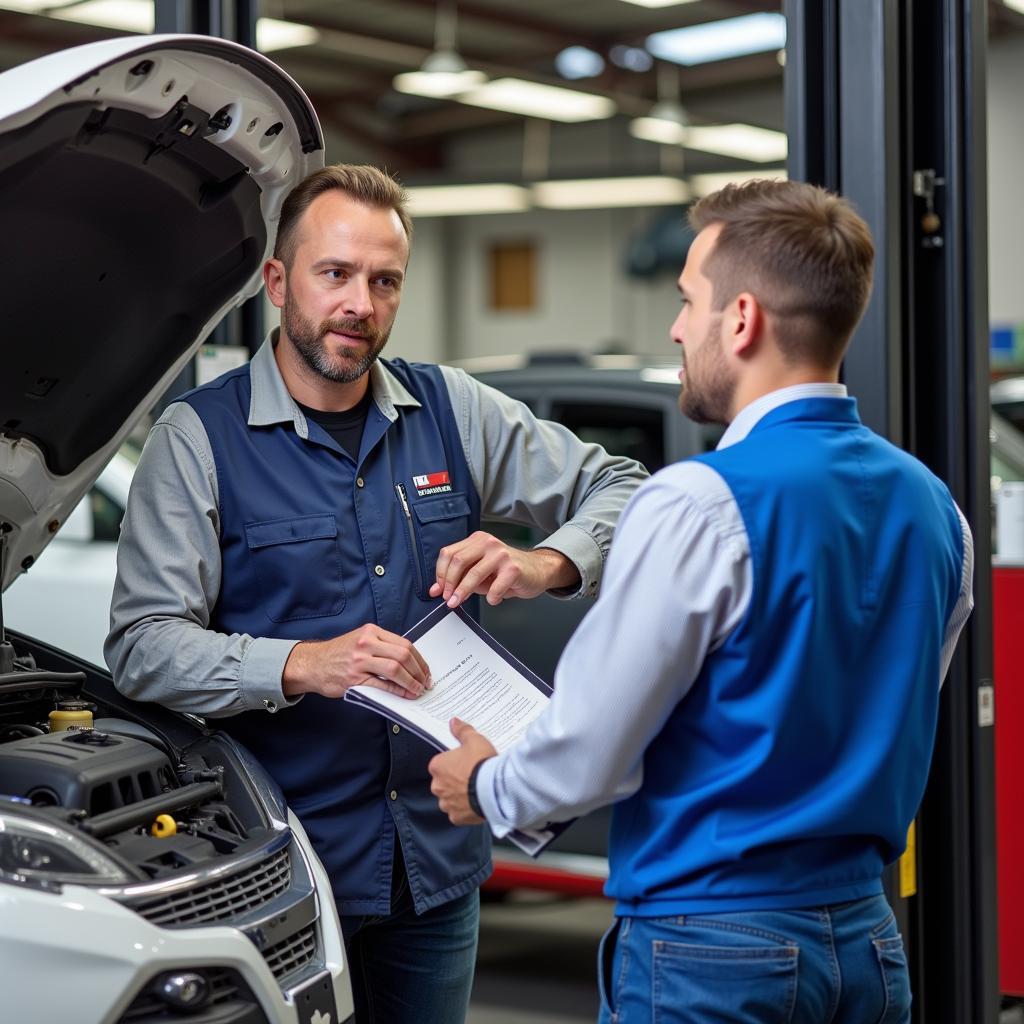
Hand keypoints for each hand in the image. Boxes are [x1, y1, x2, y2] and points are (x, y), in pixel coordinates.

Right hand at [282, 624, 430, 700]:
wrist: (312, 664)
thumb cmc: (339, 654)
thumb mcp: (361, 640)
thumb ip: (382, 646)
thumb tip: (409, 662)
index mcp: (371, 631)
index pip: (404, 644)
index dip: (420, 659)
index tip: (425, 670)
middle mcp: (366, 643)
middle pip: (403, 655)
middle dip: (419, 671)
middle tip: (425, 682)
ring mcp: (360, 661)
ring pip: (395, 669)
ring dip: (411, 682)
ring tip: (417, 689)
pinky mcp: (354, 678)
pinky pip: (382, 685)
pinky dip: (397, 690)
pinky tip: (404, 694)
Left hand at [429, 533, 579, 607]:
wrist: (537, 570)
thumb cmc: (506, 571)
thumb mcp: (480, 571)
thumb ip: (460, 577)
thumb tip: (438, 590)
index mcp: (476, 540)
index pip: (449, 553)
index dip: (440, 574)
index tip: (437, 590)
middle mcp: (488, 542)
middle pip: (458, 561)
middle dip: (449, 583)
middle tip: (447, 599)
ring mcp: (501, 553)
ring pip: (473, 573)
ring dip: (462, 592)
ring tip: (457, 603)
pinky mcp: (513, 567)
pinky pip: (494, 587)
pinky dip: (491, 598)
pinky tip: (494, 599)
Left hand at [429, 718, 497, 824]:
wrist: (493, 789)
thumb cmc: (482, 763)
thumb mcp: (474, 740)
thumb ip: (462, 731)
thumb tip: (454, 722)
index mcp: (437, 766)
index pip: (442, 763)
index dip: (455, 763)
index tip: (467, 762)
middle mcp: (438, 786)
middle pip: (444, 782)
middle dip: (455, 780)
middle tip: (473, 776)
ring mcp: (446, 803)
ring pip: (450, 799)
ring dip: (460, 796)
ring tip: (476, 790)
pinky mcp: (457, 817)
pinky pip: (459, 813)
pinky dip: (466, 810)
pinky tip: (476, 802)